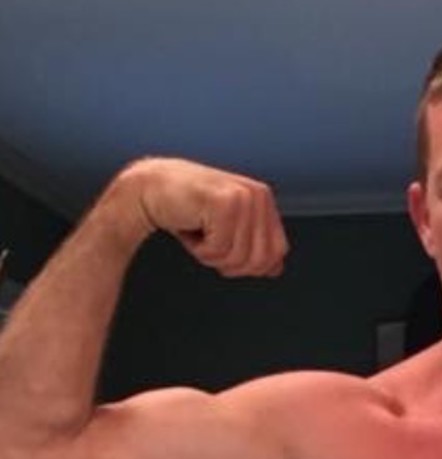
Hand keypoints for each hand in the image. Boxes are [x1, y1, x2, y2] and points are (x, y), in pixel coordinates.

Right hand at [114, 158, 287, 276]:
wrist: (147, 188)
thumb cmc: (186, 209)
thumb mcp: (228, 229)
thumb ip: (254, 246)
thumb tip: (276, 270)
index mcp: (264, 200)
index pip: (277, 251)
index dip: (250, 264)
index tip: (225, 250)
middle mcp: (258, 195)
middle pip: (259, 260)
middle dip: (230, 263)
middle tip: (209, 243)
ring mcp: (243, 196)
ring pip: (239, 257)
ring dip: (211, 255)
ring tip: (198, 231)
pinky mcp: (224, 202)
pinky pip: (219, 249)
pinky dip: (199, 249)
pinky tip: (190, 226)